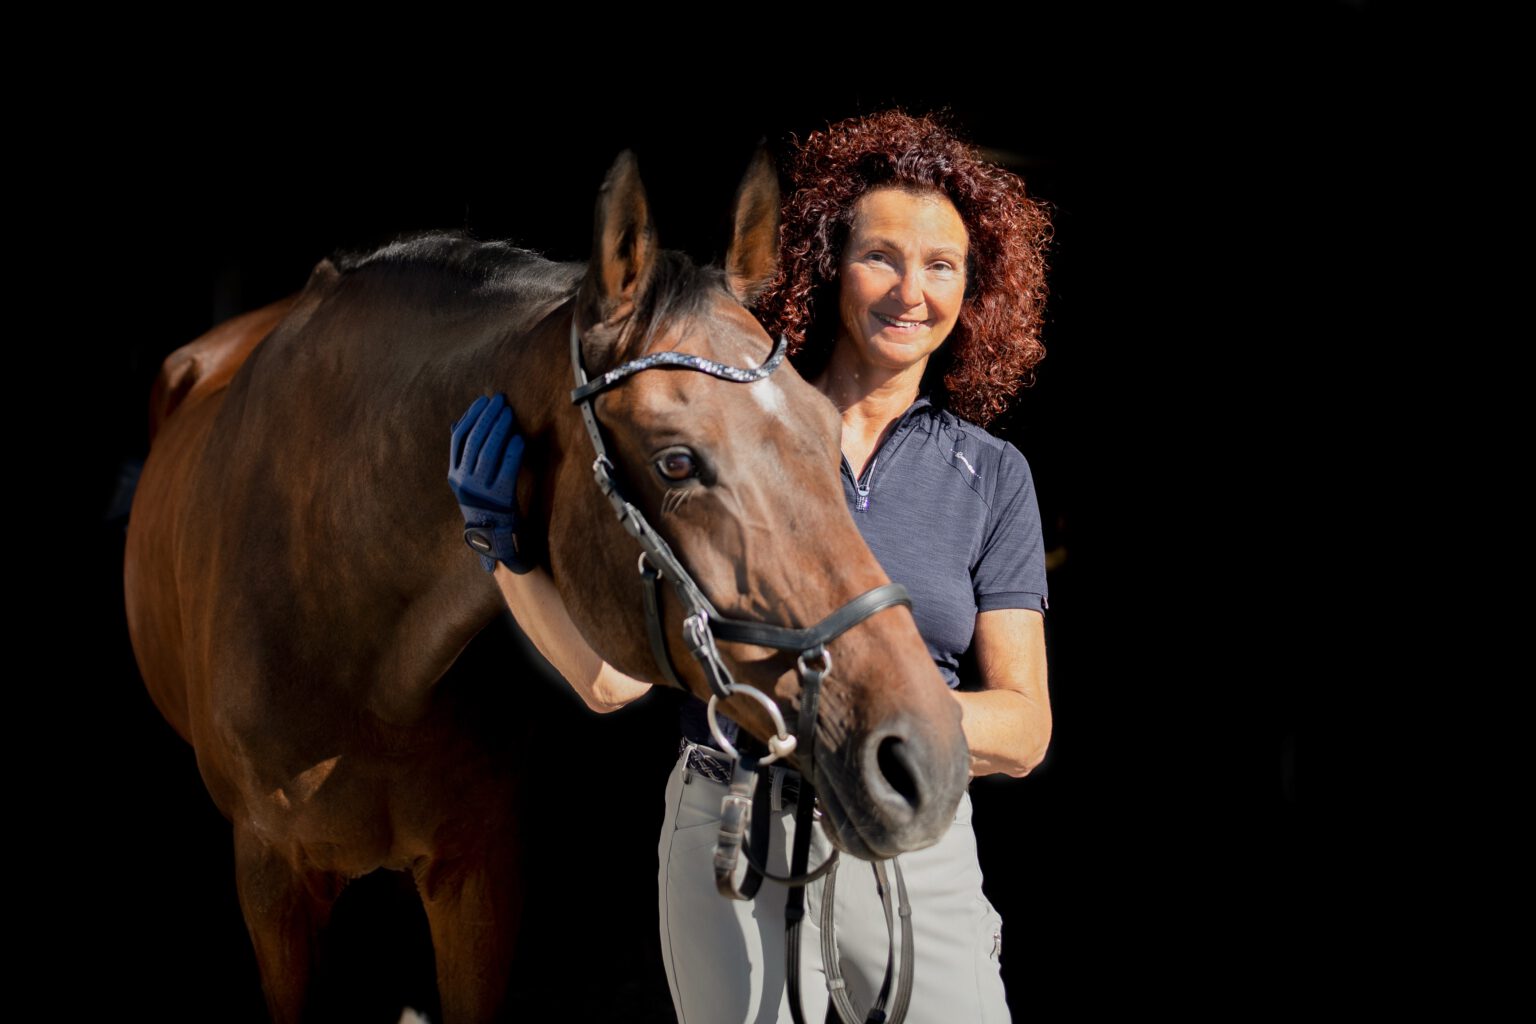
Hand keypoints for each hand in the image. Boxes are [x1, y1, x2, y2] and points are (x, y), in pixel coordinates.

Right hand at [448, 393, 532, 573]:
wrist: (496, 539)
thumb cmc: (486, 505)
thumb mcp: (469, 482)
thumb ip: (464, 456)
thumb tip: (458, 421)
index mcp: (454, 476)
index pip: (458, 438)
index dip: (471, 417)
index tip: (483, 401)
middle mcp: (463, 482)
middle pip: (474, 441)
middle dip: (488, 417)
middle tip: (500, 402)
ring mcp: (480, 492)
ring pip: (488, 452)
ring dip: (499, 429)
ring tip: (509, 414)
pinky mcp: (500, 499)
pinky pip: (506, 469)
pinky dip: (512, 451)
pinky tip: (518, 438)